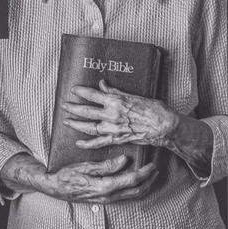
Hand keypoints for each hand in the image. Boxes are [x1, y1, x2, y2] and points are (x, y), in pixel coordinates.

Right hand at [40, 155, 157, 203]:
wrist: (54, 188)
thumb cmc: (67, 175)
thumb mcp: (85, 167)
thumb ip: (106, 165)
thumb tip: (124, 161)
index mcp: (103, 187)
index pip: (130, 181)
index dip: (143, 173)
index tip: (151, 164)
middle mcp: (107, 197)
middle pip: (135, 191)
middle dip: (148, 181)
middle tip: (156, 169)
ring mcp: (106, 201)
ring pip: (132, 196)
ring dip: (144, 186)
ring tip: (151, 175)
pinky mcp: (104, 200)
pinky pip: (125, 197)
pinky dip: (135, 190)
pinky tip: (138, 182)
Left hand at [63, 80, 178, 148]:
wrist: (163, 125)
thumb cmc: (152, 109)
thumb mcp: (133, 95)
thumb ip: (115, 92)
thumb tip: (103, 84)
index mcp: (115, 101)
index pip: (93, 94)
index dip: (81, 92)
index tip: (73, 89)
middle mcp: (111, 115)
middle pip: (86, 111)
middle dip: (73, 108)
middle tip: (64, 105)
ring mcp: (113, 128)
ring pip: (88, 127)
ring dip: (76, 124)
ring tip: (66, 122)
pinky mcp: (117, 139)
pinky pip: (98, 143)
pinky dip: (87, 144)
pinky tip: (79, 143)